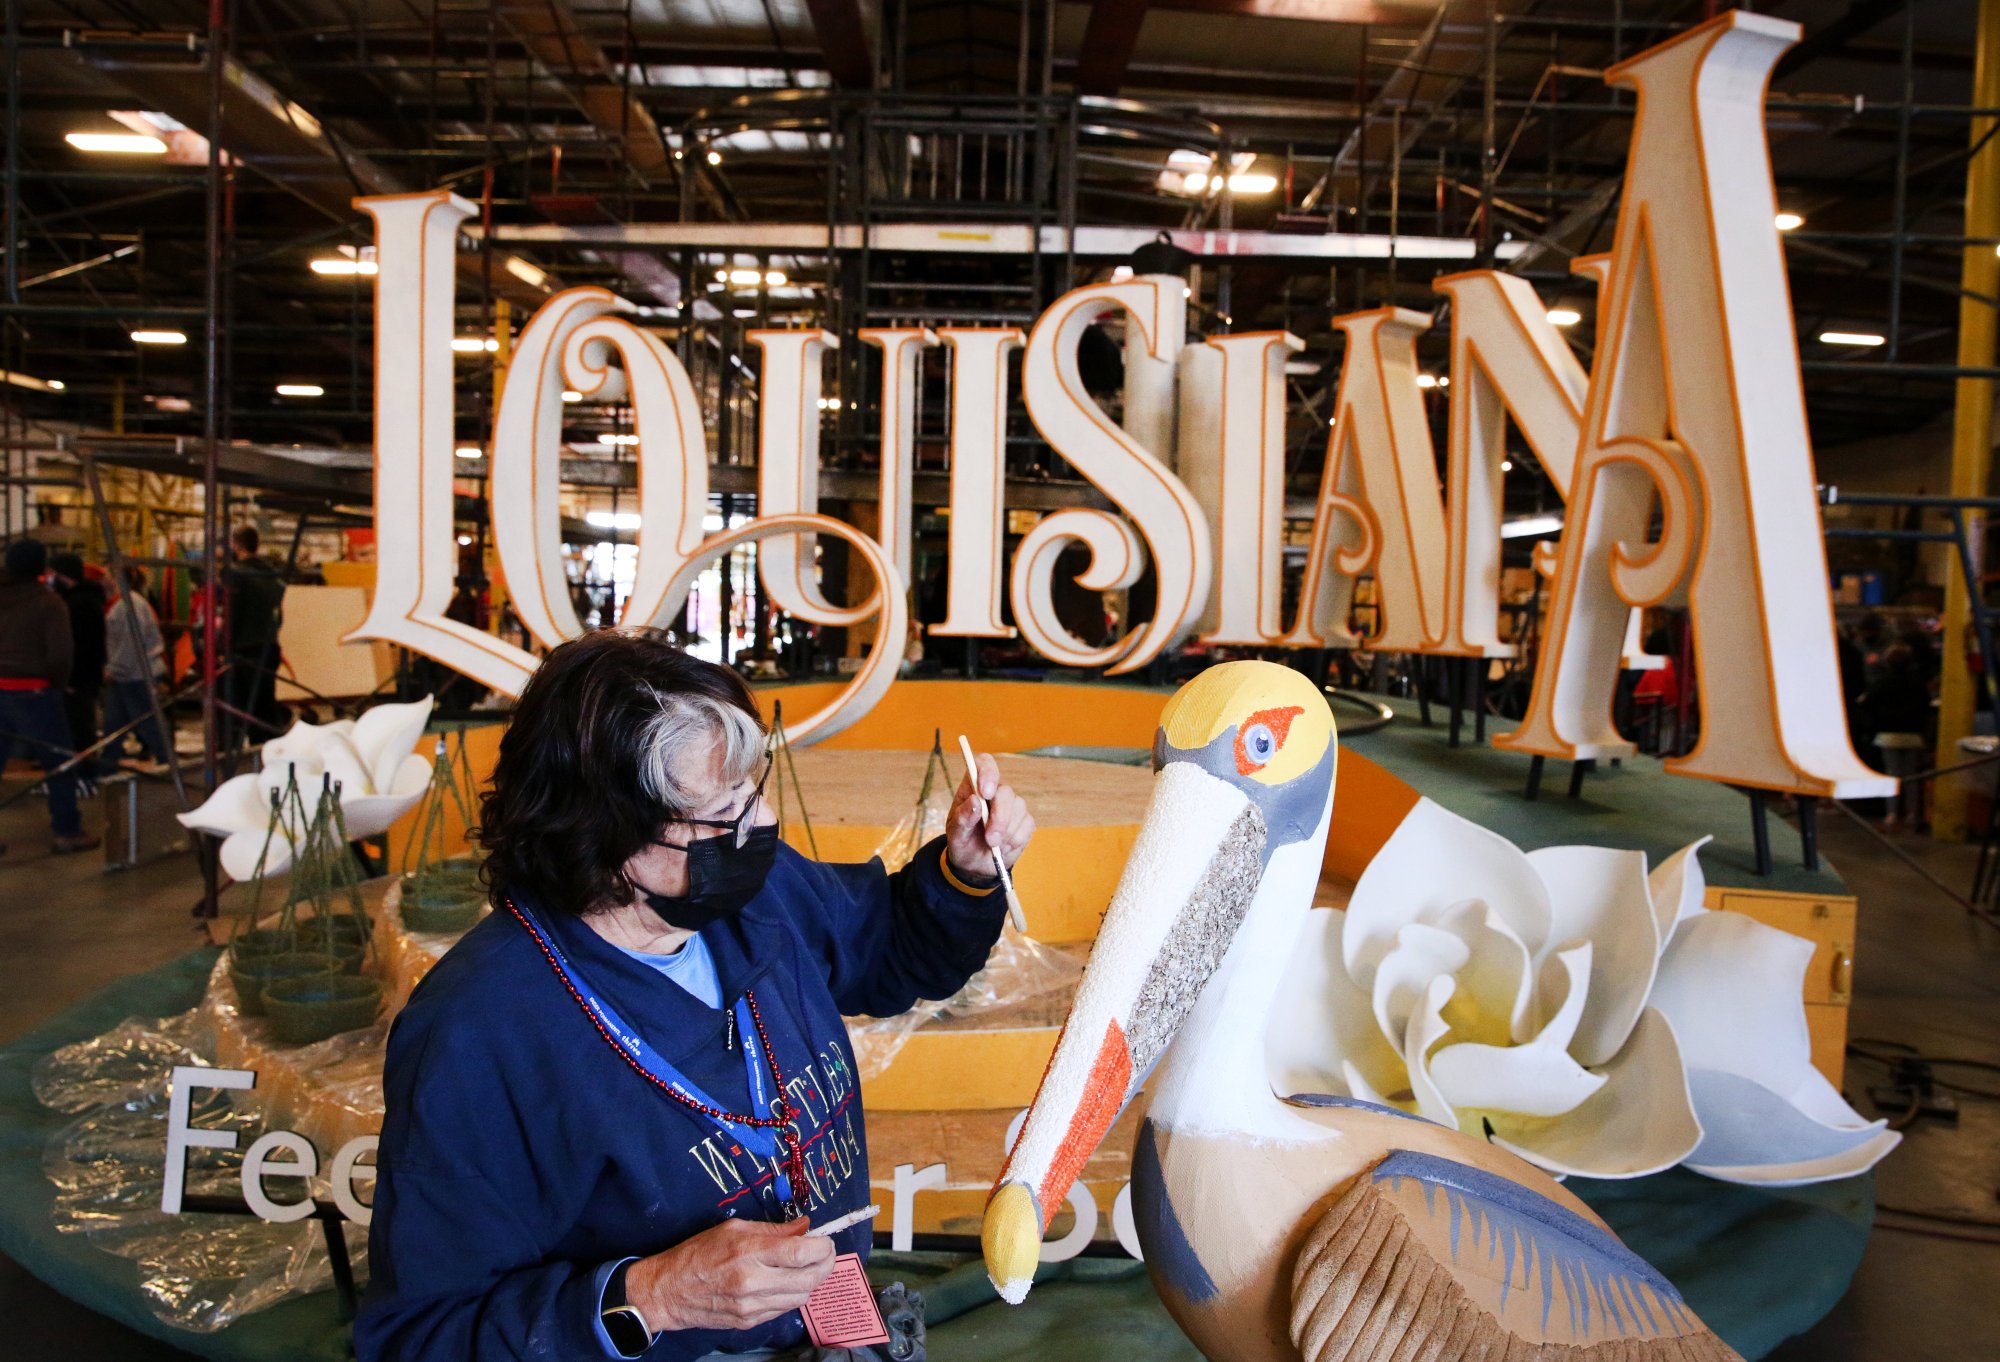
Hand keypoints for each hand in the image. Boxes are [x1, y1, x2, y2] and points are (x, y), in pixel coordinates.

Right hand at [627, 1216, 833, 1333]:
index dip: (823, 1246)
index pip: (803, 1252)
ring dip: (810, 1281)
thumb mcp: (734, 1228)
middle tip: (824, 1253)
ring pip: (801, 1297)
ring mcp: (751, 1306)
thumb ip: (773, 1229)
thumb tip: (805, 1227)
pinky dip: (792, 1294)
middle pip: (810, 1279)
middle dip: (825, 1264)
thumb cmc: (698, 1253)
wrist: (668, 1291)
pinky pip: (784, 1309)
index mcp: (749, 1252)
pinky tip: (785, 1282)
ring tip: (805, 1267)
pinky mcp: (749, 1322)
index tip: (825, 1239)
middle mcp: (753, 1281)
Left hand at [946, 752, 1034, 880]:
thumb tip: (975, 801)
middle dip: (1000, 817)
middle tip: (990, 839)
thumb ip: (963, 817)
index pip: (984, 764)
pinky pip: (1027, 825)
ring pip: (1019, 809)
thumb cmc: (963, 843)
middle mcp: (994, 792)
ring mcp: (1012, 805)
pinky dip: (1015, 840)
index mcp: (973, 787)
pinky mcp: (1024, 821)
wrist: (975, 865)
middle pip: (1005, 792)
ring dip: (1006, 832)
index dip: (988, 772)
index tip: (985, 792)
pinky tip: (1003, 847)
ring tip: (992, 846)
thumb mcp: (955, 834)